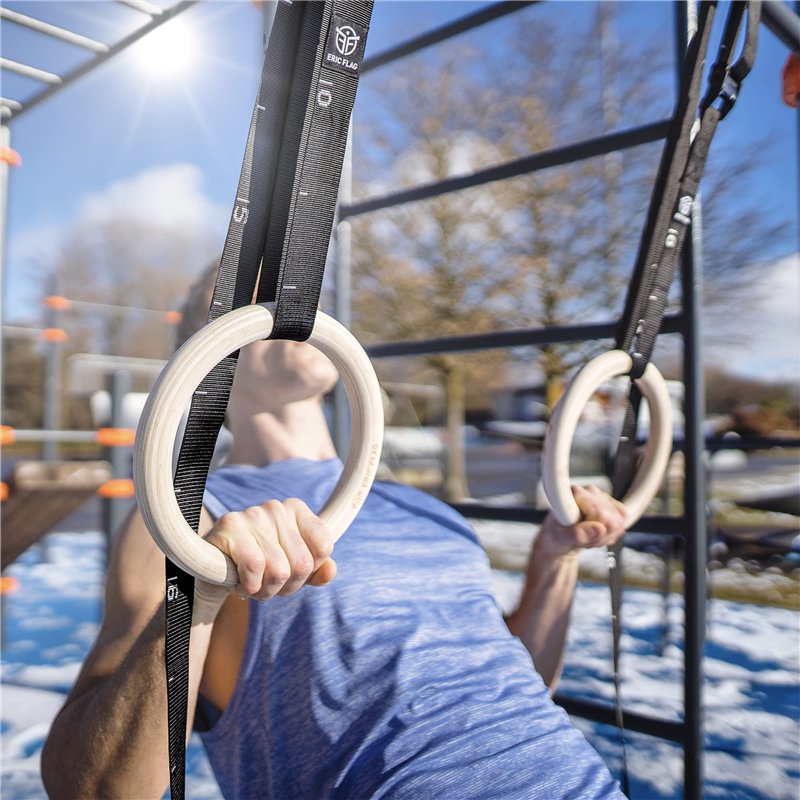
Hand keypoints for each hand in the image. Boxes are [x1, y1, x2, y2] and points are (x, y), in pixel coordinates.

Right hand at [199, 498, 336, 601]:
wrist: (213, 571)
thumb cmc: (260, 567)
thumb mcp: (293, 571)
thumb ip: (317, 571)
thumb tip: (330, 571)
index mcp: (296, 509)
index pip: (323, 548)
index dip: (308, 572)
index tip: (290, 573)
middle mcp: (276, 507)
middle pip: (302, 564)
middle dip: (286, 587)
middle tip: (267, 585)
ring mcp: (252, 514)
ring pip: (279, 570)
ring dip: (265, 591)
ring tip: (253, 584)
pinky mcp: (229, 527)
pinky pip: (255, 567)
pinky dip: (249, 586)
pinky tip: (240, 583)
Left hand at [538, 484, 626, 557]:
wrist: (560, 535)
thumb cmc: (556, 534)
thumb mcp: (560, 538)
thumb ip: (577, 534)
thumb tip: (599, 529)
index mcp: (575, 492)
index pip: (600, 514)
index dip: (594, 530)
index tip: (578, 535)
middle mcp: (591, 491)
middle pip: (612, 521)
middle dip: (599, 537)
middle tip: (582, 539)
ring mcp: (604, 498)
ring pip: (619, 525)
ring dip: (604, 537)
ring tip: (587, 536)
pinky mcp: (614, 508)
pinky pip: (622, 526)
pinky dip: (610, 536)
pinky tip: (596, 535)